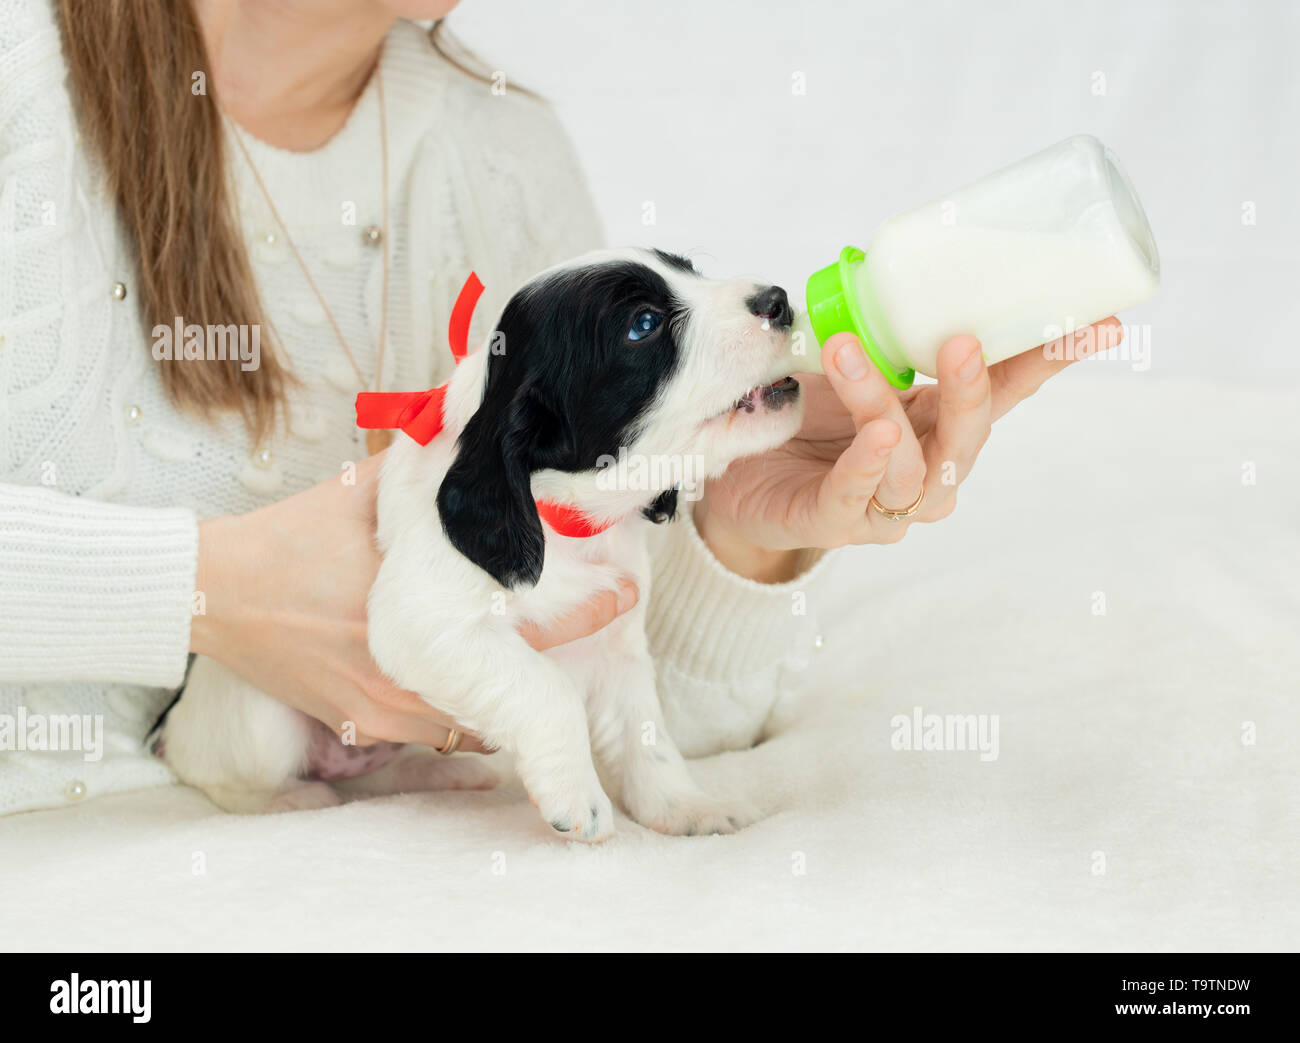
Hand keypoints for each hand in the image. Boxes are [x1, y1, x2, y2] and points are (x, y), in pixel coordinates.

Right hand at [192, 452, 637, 748]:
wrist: (217, 593)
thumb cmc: (292, 537)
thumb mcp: (362, 492)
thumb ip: (427, 468)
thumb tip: (477, 428)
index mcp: (419, 597)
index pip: (526, 613)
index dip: (584, 607)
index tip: (624, 593)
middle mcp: (411, 658)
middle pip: (512, 678)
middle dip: (556, 663)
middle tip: (593, 633)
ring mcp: (389, 701)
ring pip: (481, 716)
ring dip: (509, 695)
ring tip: (541, 671)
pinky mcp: (367, 725)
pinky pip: (441, 733)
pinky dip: (466, 715)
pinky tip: (481, 689)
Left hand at [697, 320, 1124, 574]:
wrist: (739, 481)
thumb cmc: (801, 419)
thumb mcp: (846, 361)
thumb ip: (872, 325)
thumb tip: (876, 257)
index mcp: (940, 423)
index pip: (1007, 391)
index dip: (1049, 359)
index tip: (1099, 322)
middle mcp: (929, 469)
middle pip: (969, 436)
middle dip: (974, 389)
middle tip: (962, 341)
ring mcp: (886, 504)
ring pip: (909, 463)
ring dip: (882, 407)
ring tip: (853, 357)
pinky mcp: (832, 523)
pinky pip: (855, 497)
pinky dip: (866, 466)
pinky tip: (875, 439)